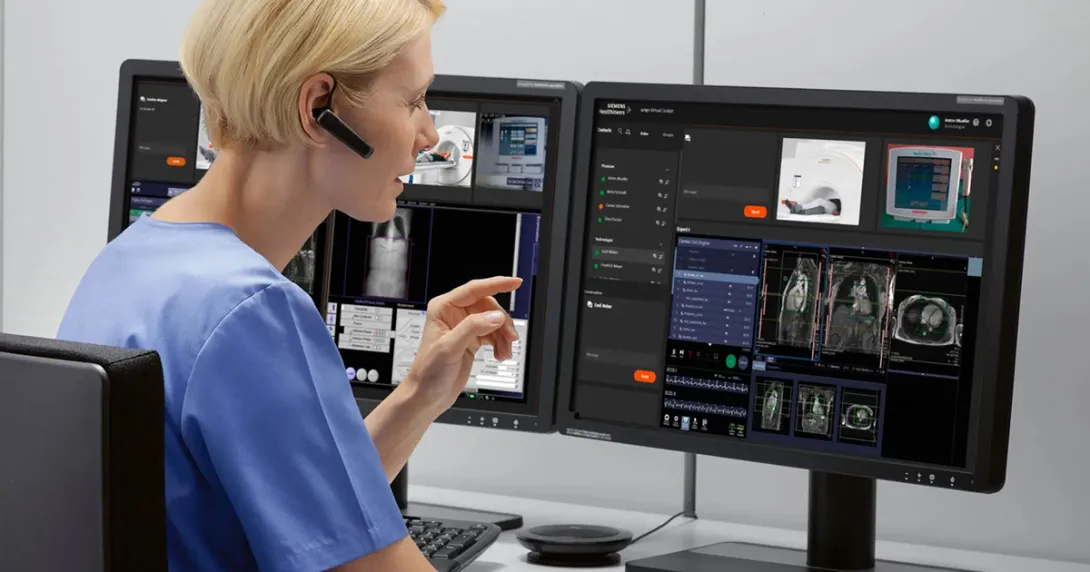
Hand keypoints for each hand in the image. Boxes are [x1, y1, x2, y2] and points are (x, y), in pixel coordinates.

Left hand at [402, 276, 522, 411]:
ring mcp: (464, 327)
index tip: (515, 283)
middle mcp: (454, 314)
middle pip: (488, 307)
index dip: (497, 284)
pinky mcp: (471, 340)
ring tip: (505, 352)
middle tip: (510, 337)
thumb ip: (472, 328)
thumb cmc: (428, 372)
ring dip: (503, 336)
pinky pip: (493, 334)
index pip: (474, 289)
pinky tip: (500, 354)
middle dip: (502, 322)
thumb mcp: (449, 347)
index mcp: (443, 308)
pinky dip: (500, 344)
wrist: (426, 396)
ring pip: (493, 321)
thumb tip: (495, 316)